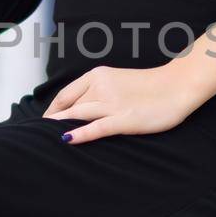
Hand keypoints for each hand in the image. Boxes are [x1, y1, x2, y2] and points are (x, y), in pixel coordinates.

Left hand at [42, 64, 195, 144]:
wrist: (177, 85)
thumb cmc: (150, 86)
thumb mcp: (117, 80)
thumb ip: (98, 90)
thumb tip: (79, 106)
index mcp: (97, 75)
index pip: (65, 95)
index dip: (51, 111)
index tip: (43, 123)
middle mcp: (100, 87)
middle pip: (67, 107)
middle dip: (51, 122)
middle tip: (38, 137)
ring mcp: (111, 103)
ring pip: (77, 115)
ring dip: (59, 127)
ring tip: (43, 141)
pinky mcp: (123, 119)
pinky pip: (96, 127)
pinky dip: (80, 134)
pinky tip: (67, 139)